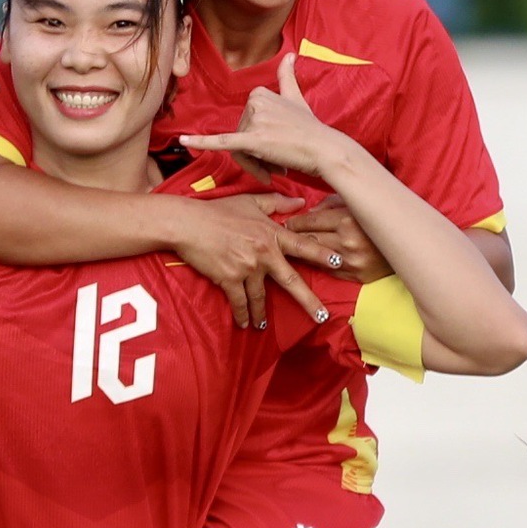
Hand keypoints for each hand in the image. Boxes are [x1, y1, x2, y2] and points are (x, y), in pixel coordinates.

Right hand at [169, 193, 331, 329]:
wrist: (188, 224)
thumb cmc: (219, 210)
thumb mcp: (250, 201)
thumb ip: (277, 203)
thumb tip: (301, 202)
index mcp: (271, 233)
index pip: (303, 245)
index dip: (321, 255)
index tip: (338, 263)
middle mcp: (264, 253)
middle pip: (291, 281)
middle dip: (308, 301)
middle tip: (322, 316)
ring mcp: (247, 268)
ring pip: (260, 297)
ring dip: (261, 314)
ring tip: (262, 326)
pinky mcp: (229, 279)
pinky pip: (239, 302)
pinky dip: (241, 314)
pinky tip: (243, 324)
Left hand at [181, 54, 366, 178]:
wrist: (324, 149)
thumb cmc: (310, 128)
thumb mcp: (296, 97)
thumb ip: (287, 77)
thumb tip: (289, 54)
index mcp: (258, 93)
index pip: (242, 124)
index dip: (256, 142)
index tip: (275, 150)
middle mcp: (253, 103)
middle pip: (239, 138)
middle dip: (255, 157)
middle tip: (277, 164)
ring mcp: (253, 121)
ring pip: (239, 151)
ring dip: (256, 165)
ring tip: (277, 168)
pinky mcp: (252, 140)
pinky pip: (222, 142)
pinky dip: (200, 142)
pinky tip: (183, 141)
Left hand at [285, 198, 393, 282]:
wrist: (409, 246)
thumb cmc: (379, 219)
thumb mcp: (357, 203)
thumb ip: (331, 204)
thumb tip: (309, 211)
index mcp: (348, 220)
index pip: (310, 221)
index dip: (295, 221)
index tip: (286, 222)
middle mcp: (348, 242)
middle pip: (308, 239)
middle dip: (293, 237)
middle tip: (282, 235)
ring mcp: (351, 261)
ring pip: (314, 257)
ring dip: (301, 252)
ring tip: (291, 248)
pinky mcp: (356, 276)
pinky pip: (327, 271)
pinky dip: (317, 264)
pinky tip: (310, 260)